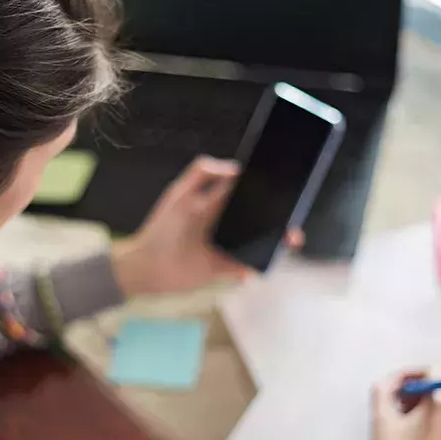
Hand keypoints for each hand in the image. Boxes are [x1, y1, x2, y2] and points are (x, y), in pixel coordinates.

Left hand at [111, 156, 302, 295]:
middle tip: (293, 226)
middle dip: (281, 220)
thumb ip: (202, 174)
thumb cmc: (162, 228)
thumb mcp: (179, 194)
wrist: (147, 267)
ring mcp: (227, 245)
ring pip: (260, 242)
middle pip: (261, 219)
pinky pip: (247, 266)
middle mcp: (226, 222)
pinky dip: (254, 269)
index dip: (269, 193)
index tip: (286, 194)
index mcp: (218, 202)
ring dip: (276, 243)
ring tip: (288, 242)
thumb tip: (236, 168)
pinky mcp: (224, 267)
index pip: (250, 194)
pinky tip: (252, 271)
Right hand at [362, 371, 440, 439]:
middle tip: (398, 399)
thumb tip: (391, 381)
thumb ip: (384, 390)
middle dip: (421, 388)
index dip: (413, 373)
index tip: (397, 384)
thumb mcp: (382, 417)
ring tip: (402, 416)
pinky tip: (412, 432)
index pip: (435, 371)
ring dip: (426, 403)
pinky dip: (433, 419)